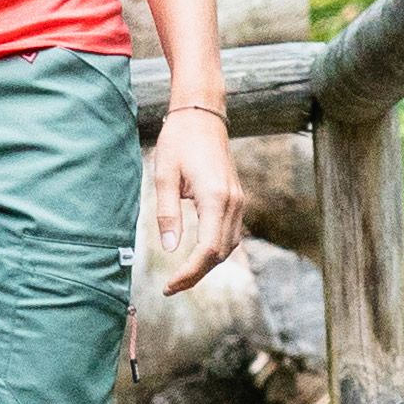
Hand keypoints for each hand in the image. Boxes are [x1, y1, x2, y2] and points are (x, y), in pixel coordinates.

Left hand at [146, 104, 245, 295]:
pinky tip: (197, 256)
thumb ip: (167, 213)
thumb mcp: (164, 174)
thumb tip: (169, 248)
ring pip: (229, 246)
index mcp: (215, 197)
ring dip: (207, 265)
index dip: (190, 273)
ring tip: (181, 277)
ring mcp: (239, 201)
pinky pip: (231, 233)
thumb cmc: (179, 140)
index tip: (169, 286)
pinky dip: (216, 250)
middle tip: (170, 288)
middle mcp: (233, 202)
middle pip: (220, 253)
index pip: (207, 249)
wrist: (202, 115)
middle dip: (197, 274)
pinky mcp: (237, 199)